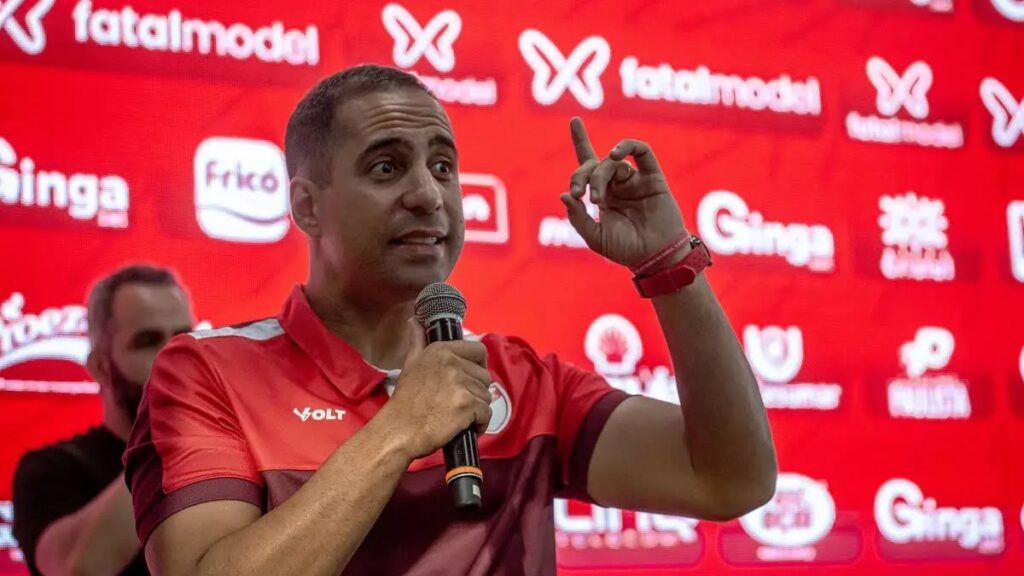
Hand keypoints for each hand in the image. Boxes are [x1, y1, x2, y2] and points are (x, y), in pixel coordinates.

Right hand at [380, 319, 492, 459]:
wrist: (398, 431)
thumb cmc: (405, 402)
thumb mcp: (410, 365)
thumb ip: (417, 342)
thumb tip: (414, 321)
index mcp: (441, 350)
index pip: (479, 351)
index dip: (478, 367)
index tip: (469, 381)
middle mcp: (452, 363)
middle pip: (485, 377)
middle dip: (476, 393)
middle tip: (457, 404)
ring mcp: (460, 383)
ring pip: (486, 396)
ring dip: (477, 410)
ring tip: (458, 417)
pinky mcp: (466, 404)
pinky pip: (486, 414)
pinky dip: (480, 424)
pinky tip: (465, 428)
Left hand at [561, 117, 687, 267]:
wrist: (655, 257)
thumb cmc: (626, 250)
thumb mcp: (594, 236)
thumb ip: (578, 217)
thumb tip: (564, 195)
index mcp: (603, 196)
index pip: (588, 164)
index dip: (582, 140)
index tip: (575, 120)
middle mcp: (617, 184)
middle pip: (594, 166)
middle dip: (581, 176)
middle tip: (578, 194)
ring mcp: (635, 180)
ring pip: (612, 163)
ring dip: (600, 176)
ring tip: (597, 198)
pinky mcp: (653, 178)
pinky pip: (642, 152)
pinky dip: (628, 146)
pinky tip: (614, 155)